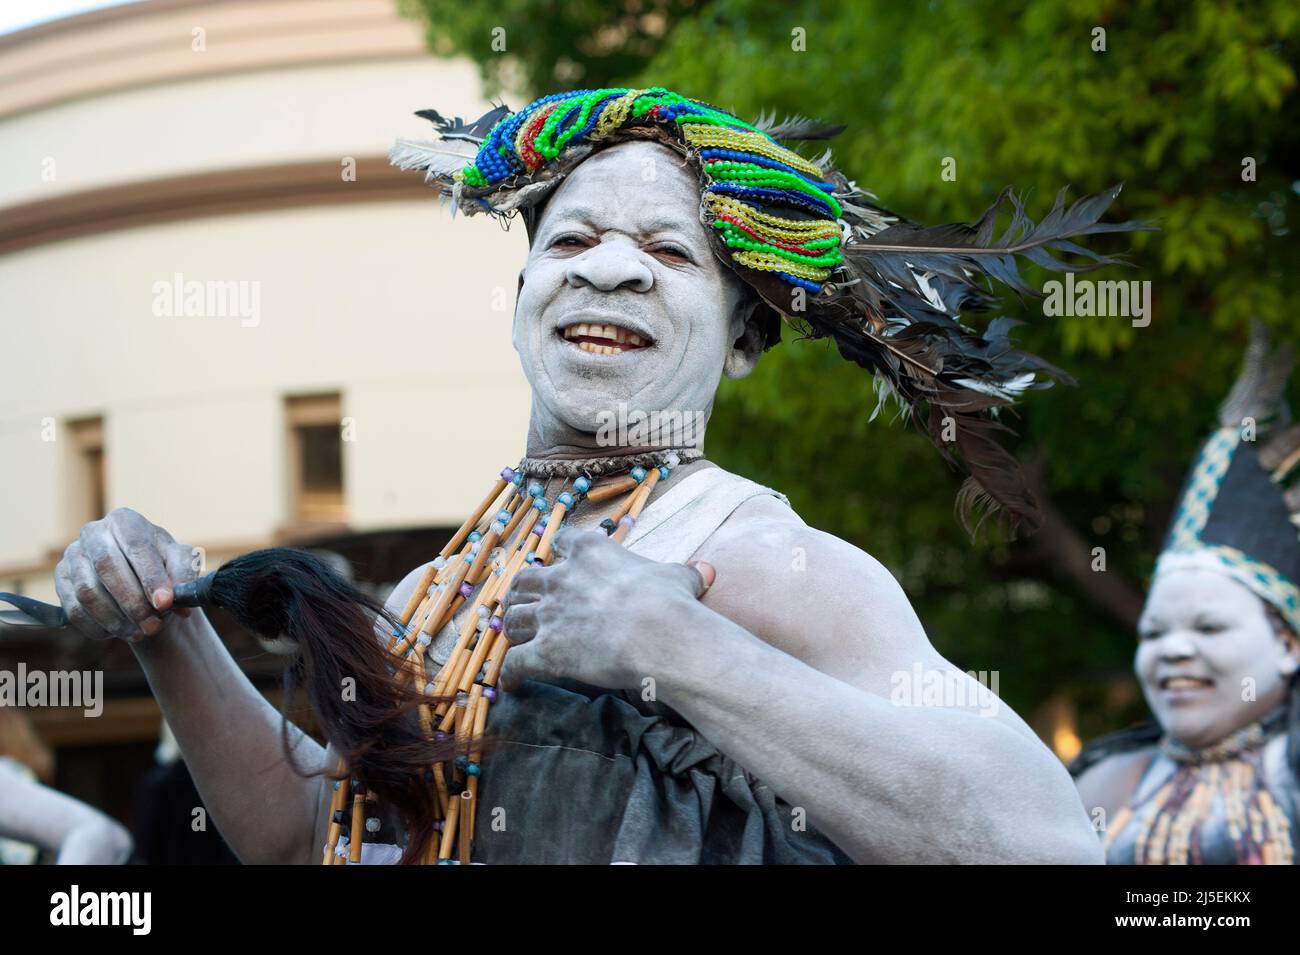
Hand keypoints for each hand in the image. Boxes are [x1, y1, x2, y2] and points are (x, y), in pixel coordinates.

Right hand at [53, 508, 198, 642]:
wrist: (137, 580)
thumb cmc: (161, 566)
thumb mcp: (179, 563)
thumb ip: (183, 573)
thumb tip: (174, 599)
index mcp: (125, 521)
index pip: (135, 546)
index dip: (150, 577)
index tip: (165, 603)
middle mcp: (93, 533)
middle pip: (107, 567)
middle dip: (133, 602)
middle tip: (153, 626)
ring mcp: (72, 556)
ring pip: (87, 592)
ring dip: (116, 619)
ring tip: (141, 633)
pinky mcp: (60, 581)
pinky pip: (74, 610)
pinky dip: (98, 627)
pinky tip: (121, 632)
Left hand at [498, 526, 713, 691]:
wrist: (658, 635)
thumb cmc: (669, 602)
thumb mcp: (678, 578)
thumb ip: (685, 573)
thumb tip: (707, 571)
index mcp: (590, 552)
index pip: (563, 540)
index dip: (560, 550)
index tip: (560, 557)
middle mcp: (562, 580)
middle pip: (524, 580)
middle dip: (521, 592)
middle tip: (524, 602)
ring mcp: (549, 616)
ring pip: (513, 619)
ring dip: (513, 629)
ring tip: (515, 639)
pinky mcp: (545, 651)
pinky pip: (514, 663)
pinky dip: (508, 673)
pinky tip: (509, 682)